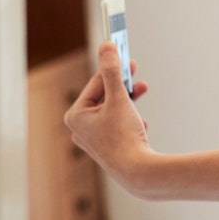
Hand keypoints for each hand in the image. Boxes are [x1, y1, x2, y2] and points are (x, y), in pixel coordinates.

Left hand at [65, 41, 151, 192]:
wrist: (138, 173)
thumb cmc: (123, 136)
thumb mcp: (118, 98)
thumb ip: (112, 71)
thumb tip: (106, 46)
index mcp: (75, 116)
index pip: (96, 84)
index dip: (112, 68)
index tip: (125, 55)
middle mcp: (80, 128)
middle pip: (103, 96)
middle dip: (122, 83)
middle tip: (134, 68)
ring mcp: (93, 140)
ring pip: (112, 109)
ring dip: (128, 99)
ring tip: (142, 89)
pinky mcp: (107, 147)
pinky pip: (118, 124)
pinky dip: (130, 118)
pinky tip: (141, 123)